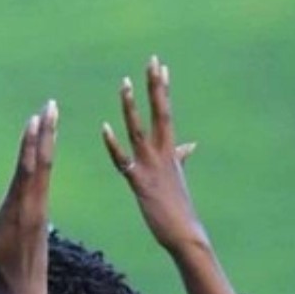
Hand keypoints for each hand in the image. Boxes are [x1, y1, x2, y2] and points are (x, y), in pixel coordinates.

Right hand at [0, 100, 57, 293]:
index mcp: (19, 209)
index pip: (27, 169)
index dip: (31, 142)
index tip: (35, 118)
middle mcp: (35, 206)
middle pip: (43, 162)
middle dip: (47, 132)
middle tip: (52, 105)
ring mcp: (41, 210)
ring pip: (46, 169)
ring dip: (48, 142)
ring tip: (51, 119)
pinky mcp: (42, 215)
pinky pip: (45, 181)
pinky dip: (44, 161)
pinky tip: (46, 151)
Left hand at [102, 56, 207, 255]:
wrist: (184, 233)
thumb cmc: (179, 207)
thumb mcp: (179, 176)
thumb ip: (181, 157)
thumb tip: (190, 144)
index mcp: (170, 150)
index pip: (166, 112)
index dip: (163, 89)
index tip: (160, 66)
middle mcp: (163, 153)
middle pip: (159, 112)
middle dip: (155, 86)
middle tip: (152, 60)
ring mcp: (151, 166)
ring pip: (139, 129)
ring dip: (131, 106)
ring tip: (125, 83)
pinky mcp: (139, 181)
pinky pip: (122, 159)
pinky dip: (113, 144)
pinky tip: (104, 128)